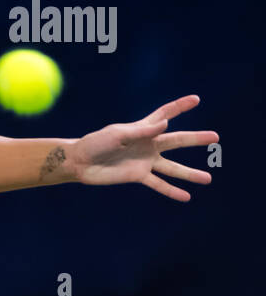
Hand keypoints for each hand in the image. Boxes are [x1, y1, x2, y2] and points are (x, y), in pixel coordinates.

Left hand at [65, 94, 218, 201]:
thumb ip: (141, 131)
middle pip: (177, 140)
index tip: (196, 99)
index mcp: (142, 129)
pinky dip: (171, 191)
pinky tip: (186, 197)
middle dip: (196, 138)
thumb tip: (165, 124)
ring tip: (208, 179)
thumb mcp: (117, 134)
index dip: (179, 106)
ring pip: (172, 168)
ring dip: (189, 174)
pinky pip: (158, 184)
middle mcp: (148, 145)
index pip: (164, 114)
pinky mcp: (138, 176)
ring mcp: (145, 161)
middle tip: (215, 137)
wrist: (80, 162)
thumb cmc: (95, 143)